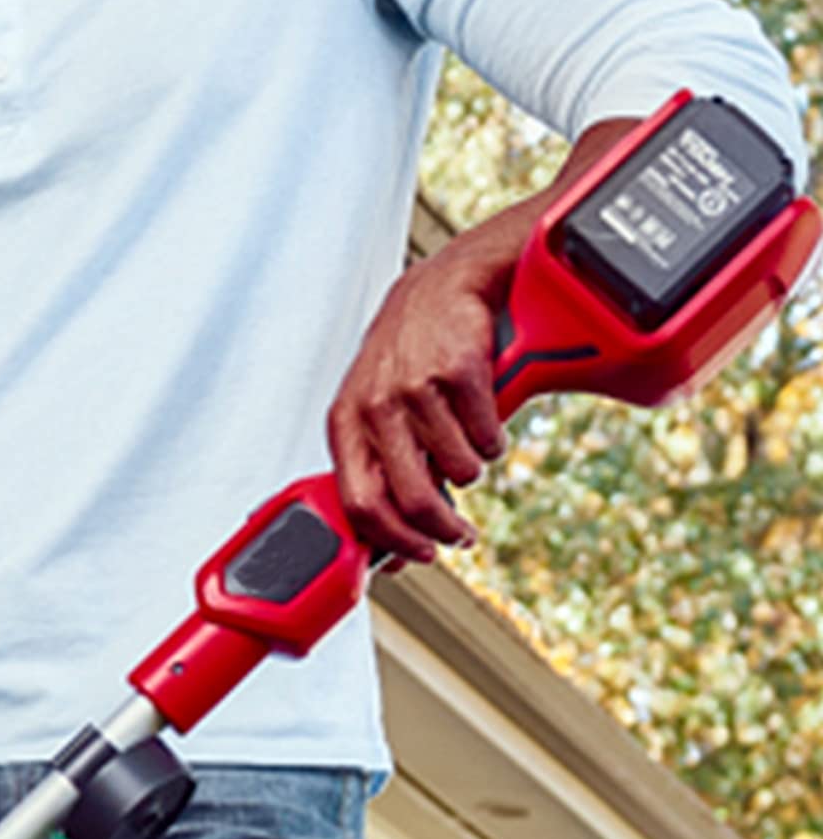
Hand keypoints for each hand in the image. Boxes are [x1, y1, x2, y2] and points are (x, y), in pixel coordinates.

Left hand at [326, 233, 512, 566]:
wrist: (445, 282)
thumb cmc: (408, 356)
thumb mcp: (376, 408)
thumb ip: (380, 466)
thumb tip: (390, 546)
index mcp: (345, 424)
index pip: (358, 504)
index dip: (390, 541)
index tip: (417, 557)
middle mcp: (373, 408)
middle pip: (406, 498)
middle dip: (439, 527)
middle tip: (460, 536)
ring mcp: (414, 387)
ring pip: (455, 468)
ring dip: (471, 472)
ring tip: (472, 455)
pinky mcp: (457, 370)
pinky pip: (486, 435)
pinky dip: (494, 442)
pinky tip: (488, 426)